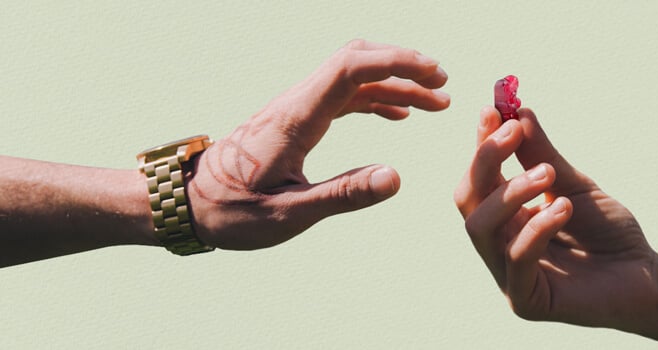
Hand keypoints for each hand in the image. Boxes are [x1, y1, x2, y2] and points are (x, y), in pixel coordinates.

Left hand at [188, 40, 449, 249]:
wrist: (186, 203)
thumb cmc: (232, 212)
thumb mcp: (288, 213)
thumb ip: (343, 195)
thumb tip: (395, 177)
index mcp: (296, 117)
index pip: (350, 68)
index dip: (397, 63)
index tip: (435, 76)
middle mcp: (296, 103)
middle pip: (355, 59)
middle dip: (402, 64)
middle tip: (443, 84)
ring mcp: (296, 108)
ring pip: (352, 76)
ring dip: (395, 82)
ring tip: (435, 103)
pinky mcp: (296, 119)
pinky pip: (343, 95)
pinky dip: (376, 98)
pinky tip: (398, 116)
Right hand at [453, 107, 657, 348]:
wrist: (644, 273)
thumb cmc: (608, 231)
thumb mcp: (575, 184)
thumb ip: (543, 153)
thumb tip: (518, 110)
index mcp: (506, 216)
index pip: (479, 177)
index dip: (481, 143)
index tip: (493, 109)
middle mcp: (499, 243)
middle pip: (467, 199)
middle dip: (485, 161)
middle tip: (513, 133)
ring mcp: (507, 273)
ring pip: (481, 227)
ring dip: (510, 191)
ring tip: (548, 172)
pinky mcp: (525, 300)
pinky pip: (515, 260)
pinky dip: (536, 229)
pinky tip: (563, 209)